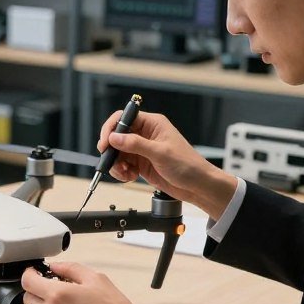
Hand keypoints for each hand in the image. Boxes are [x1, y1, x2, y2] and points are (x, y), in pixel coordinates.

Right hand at [98, 110, 236, 218]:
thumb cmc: (188, 165)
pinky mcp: (141, 163)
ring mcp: (142, 149)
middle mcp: (145, 134)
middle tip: (110, 161)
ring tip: (124, 172)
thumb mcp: (160, 153)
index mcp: (152, 124)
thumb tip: (114, 137)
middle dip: (111, 150)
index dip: (111, 129)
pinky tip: (129, 176)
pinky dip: (121, 172)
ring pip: (118, 152)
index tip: (105, 143)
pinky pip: (123, 164)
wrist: (197, 185)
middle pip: (117, 136)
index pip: (124, 118)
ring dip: (116, 163)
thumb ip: (135, 144)